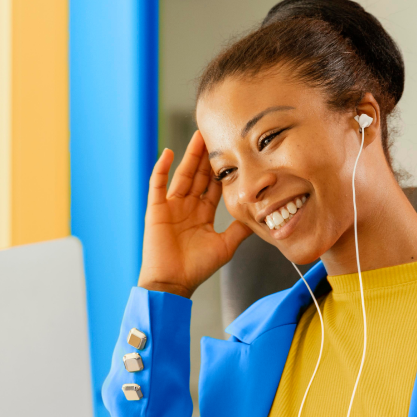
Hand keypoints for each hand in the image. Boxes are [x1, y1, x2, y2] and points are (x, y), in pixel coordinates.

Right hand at [138, 131, 251, 298]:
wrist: (173, 282)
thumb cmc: (196, 268)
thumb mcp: (225, 246)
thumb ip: (240, 229)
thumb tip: (261, 217)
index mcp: (203, 214)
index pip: (214, 186)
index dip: (222, 169)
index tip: (231, 151)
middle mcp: (187, 207)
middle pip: (199, 176)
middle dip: (207, 156)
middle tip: (216, 134)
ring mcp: (171, 206)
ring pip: (182, 175)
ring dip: (190, 156)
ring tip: (198, 136)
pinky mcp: (156, 209)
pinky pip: (157, 184)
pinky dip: (162, 168)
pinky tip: (169, 153)